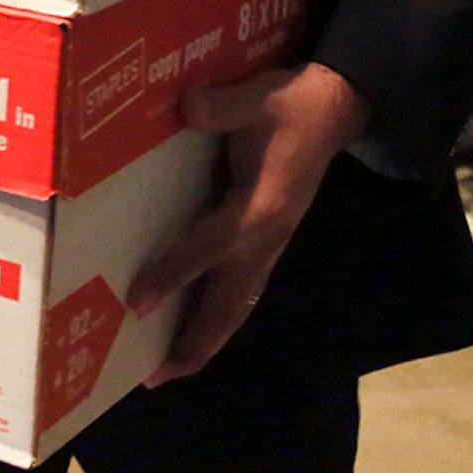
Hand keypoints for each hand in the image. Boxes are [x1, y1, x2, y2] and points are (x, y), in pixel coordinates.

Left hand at [127, 63, 367, 385]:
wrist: (336, 108)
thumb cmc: (293, 104)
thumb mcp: (261, 95)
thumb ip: (224, 104)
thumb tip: (187, 106)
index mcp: (261, 208)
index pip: (208, 249)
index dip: (172, 274)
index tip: (137, 301)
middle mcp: (266, 238)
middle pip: (228, 306)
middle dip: (193, 344)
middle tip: (153, 377)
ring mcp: (270, 244)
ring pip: (236, 305)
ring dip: (204, 337)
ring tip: (166, 367)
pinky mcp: (268, 239)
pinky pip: (240, 289)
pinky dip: (216, 312)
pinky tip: (192, 320)